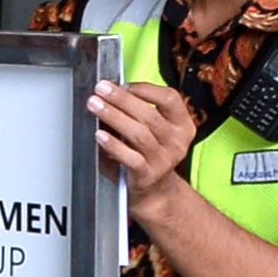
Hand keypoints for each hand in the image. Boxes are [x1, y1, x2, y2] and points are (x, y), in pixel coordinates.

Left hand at [89, 81, 197, 209]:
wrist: (154, 191)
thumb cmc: (148, 154)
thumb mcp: (152, 131)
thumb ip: (136, 111)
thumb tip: (109, 90)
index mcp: (182, 125)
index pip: (170, 98)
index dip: (146, 89)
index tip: (123, 84)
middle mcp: (176, 142)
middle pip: (149, 115)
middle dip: (122, 99)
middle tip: (101, 89)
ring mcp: (164, 159)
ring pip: (139, 134)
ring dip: (114, 117)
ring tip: (95, 105)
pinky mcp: (148, 174)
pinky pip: (130, 157)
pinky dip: (113, 145)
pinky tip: (99, 135)